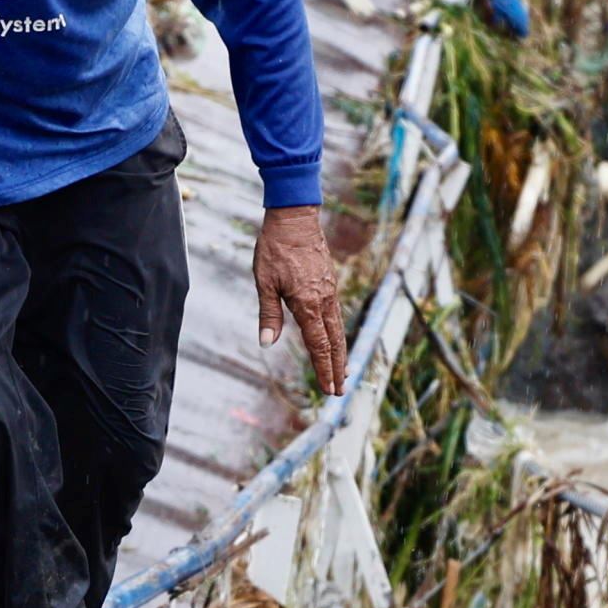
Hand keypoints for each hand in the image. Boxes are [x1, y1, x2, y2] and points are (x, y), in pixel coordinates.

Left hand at [254, 204, 347, 396]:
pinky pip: (336, 314)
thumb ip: (269, 314)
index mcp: (307, 303)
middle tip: (339, 390)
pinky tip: (335, 338)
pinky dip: (338, 332)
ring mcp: (330, 291)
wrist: (295, 217)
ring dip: (340, 352)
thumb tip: (266, 342)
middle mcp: (324, 300)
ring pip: (338, 328)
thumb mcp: (265, 282)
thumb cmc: (275, 248)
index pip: (319, 344)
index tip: (329, 388)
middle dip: (337, 367)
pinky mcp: (330, 282)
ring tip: (342, 371)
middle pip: (334, 341)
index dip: (324, 368)